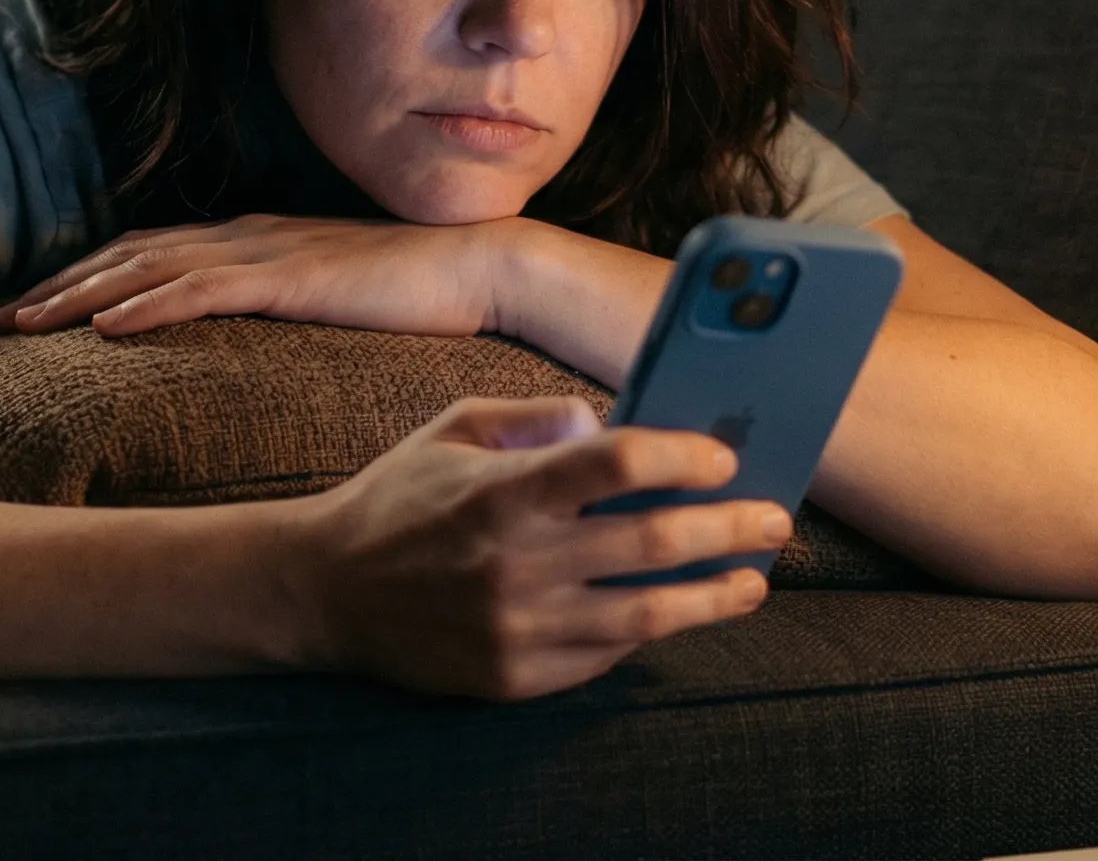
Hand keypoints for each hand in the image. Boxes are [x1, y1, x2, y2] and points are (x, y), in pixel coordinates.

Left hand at [0, 214, 528, 338]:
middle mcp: (251, 234)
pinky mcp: (293, 276)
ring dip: (83, 294)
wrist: (486, 267)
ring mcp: (270, 251)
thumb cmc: (423, 292)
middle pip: (134, 254)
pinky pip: (204, 289)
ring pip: (152, 268)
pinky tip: (105, 328)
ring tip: (29, 322)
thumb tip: (262, 341)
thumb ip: (295, 307)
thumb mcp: (339, 298)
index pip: (155, 252)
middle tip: (3, 316)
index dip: (92, 274)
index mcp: (259, 239)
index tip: (40, 304)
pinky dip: (147, 305)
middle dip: (64, 282)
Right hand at [278, 397, 784, 699]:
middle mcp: (516, 563)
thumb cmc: (398, 500)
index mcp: (503, 491)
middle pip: (653, 540)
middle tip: (775, 518)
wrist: (322, 594)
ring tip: (753, 580)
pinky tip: (677, 608)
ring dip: (713, 594)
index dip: (681, 456)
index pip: (617, 463)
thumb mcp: (455, 430)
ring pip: (647, 612)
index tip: (722, 457)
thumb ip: (538, 420)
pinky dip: (649, 629)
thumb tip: (613, 425)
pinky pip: (605, 653)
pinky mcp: (514, 677)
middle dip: (728, 526)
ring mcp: (518, 628)